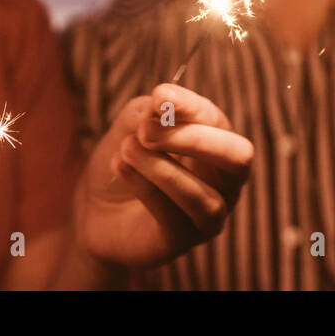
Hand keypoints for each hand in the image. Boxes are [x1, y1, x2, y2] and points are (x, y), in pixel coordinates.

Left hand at [75, 83, 252, 269]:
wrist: (96, 206)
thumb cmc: (126, 158)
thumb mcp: (132, 125)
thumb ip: (148, 113)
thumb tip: (162, 105)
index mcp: (216, 139)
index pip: (216, 120)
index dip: (191, 106)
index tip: (160, 96)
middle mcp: (223, 178)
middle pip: (238, 157)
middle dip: (194, 140)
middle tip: (146, 131)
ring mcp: (210, 213)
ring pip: (206, 197)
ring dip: (161, 169)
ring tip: (126, 149)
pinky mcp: (185, 239)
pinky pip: (175, 217)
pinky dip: (145, 188)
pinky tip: (119, 166)